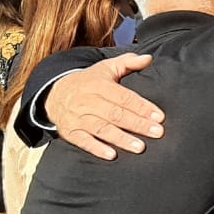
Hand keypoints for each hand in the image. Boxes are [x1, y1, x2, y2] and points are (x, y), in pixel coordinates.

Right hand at [46, 53, 164, 159]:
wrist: (55, 94)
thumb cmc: (88, 82)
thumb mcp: (106, 68)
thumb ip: (128, 62)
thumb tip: (148, 58)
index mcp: (98, 85)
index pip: (124, 97)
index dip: (142, 107)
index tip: (159, 117)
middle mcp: (87, 101)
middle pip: (116, 114)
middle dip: (138, 124)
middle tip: (157, 132)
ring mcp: (77, 117)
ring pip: (101, 128)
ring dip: (121, 139)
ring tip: (140, 147)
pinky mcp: (70, 131)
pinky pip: (83, 141)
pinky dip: (97, 148)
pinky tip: (111, 155)